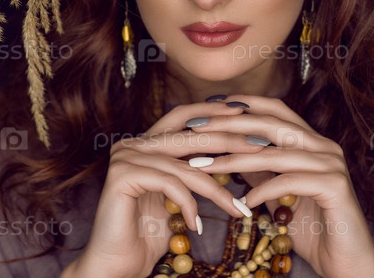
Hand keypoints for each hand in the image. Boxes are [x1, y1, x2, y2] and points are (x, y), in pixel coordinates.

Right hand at [61, 101, 265, 277]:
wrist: (115, 265)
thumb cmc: (147, 235)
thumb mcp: (177, 196)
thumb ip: (191, 172)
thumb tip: (231, 156)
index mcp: (145, 143)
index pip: (183, 116)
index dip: (212, 111)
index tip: (244, 113)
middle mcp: (132, 144)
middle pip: (189, 134)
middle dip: (228, 139)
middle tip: (258, 145)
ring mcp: (125, 157)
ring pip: (186, 166)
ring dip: (216, 189)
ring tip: (237, 209)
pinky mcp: (122, 175)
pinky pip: (171, 183)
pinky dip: (189, 205)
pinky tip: (196, 225)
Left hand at [185, 95, 373, 277]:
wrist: (348, 264)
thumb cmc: (313, 230)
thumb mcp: (278, 196)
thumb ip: (261, 171)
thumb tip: (230, 151)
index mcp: (312, 142)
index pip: (275, 110)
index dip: (242, 105)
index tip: (207, 109)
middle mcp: (324, 146)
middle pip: (271, 124)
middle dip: (229, 125)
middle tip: (195, 130)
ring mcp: (331, 164)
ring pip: (275, 154)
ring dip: (234, 159)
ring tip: (205, 166)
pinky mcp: (335, 186)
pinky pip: (290, 181)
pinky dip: (264, 190)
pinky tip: (245, 202)